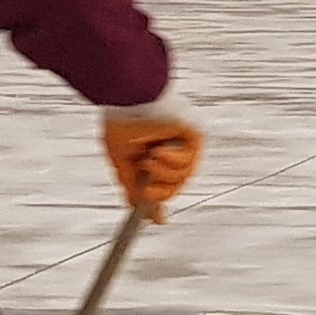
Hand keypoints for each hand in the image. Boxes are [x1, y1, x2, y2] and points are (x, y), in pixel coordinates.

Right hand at [101, 99, 203, 222]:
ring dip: (162, 173)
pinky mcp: (195, 133)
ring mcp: (186, 138)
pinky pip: (188, 163)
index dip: (161, 198)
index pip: (165, 177)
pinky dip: (171, 161)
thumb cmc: (120, 118)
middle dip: (161, 191)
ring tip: (149, 158)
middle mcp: (174, 142)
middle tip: (147, 191)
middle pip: (176, 183)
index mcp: (156, 144)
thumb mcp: (122, 161)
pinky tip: (159, 149)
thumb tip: (148, 217)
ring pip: (183, 176)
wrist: (127, 95)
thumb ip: (134, 188)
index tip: (159, 219)